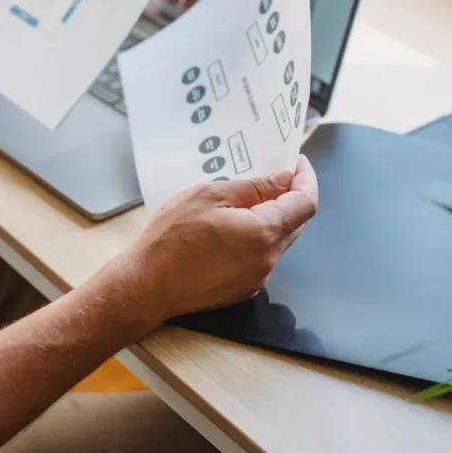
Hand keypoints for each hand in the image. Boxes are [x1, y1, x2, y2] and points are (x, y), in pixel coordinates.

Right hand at [114, 155, 318, 322]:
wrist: (145, 286)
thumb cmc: (170, 239)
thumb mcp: (210, 196)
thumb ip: (254, 187)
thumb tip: (284, 179)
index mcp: (263, 233)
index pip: (305, 203)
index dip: (306, 179)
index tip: (298, 163)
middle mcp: (267, 259)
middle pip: (296, 223)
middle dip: (291, 196)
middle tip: (274, 175)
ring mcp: (256, 278)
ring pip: (278, 241)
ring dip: (271, 218)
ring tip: (245, 200)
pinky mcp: (243, 289)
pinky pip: (261, 257)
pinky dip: (256, 238)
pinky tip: (231, 228)